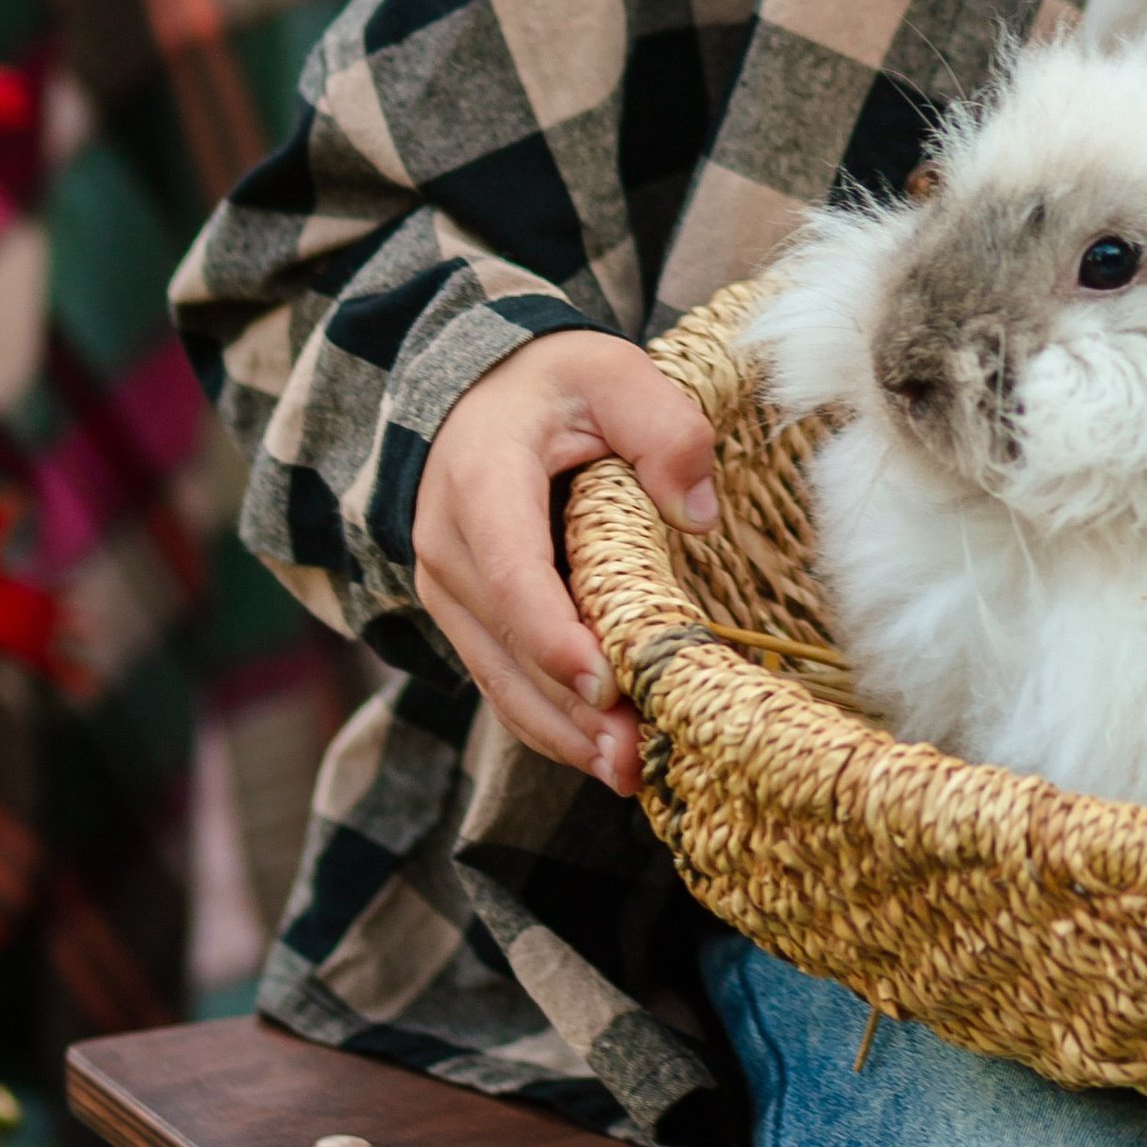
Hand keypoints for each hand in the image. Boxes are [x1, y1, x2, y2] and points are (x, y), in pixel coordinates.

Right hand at [410, 332, 719, 794]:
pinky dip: (549, 722)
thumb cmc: (554, 383)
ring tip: (631, 773)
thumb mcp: (613, 373)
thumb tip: (697, 513)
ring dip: (562, 732)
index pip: (510, 569)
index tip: (604, 683)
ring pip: (501, 677)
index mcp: (480, 481)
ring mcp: (451, 591)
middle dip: (571, 707)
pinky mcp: (470, 618)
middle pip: (507, 643)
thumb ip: (662, 426)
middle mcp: (448, 546)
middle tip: (640, 757)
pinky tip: (604, 756)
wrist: (478, 391)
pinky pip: (503, 679)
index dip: (552, 633)